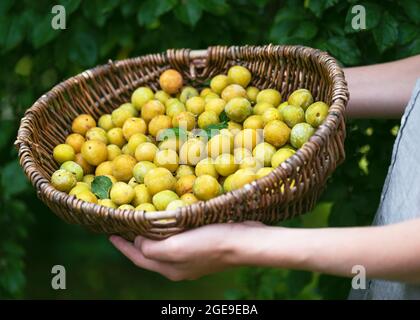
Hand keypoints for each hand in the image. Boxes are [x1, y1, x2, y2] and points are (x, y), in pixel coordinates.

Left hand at [110, 221, 265, 280]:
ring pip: (164, 247)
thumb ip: (152, 248)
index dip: (122, 246)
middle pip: (150, 254)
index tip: (109, 234)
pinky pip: (178, 239)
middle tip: (124, 227)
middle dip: (135, 242)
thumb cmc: (210, 243)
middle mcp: (179, 266)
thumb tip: (138, 241)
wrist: (245, 243)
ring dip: (151, 236)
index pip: (138, 257)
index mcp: (170, 268)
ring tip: (142, 223)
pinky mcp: (203, 246)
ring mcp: (192, 258)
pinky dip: (167, 232)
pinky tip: (169, 221)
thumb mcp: (176, 247)